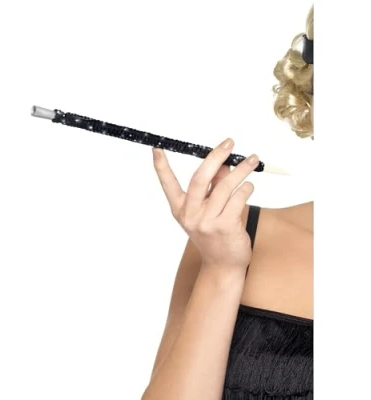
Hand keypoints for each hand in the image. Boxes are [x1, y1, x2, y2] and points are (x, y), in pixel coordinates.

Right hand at [152, 138, 258, 274]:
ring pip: (225, 186)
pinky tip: (249, 186)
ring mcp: (207, 222)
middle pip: (200, 178)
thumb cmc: (214, 234)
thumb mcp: (206, 210)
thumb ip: (213, 186)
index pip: (168, 184)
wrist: (222, 264)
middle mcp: (190, 214)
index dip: (161, 166)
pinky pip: (238, 199)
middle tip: (229, 143)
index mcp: (180, 209)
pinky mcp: (225, 226)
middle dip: (216, 156)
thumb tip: (224, 163)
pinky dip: (246, 189)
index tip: (156, 149)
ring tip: (252, 161)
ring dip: (241, 170)